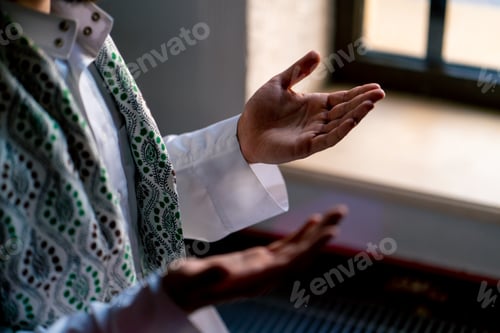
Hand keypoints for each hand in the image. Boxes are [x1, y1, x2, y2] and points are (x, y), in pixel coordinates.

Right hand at [162, 206, 346, 312]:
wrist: (181, 293)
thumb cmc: (184, 286)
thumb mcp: (190, 280)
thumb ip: (209, 276)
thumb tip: (226, 271)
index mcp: (254, 279)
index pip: (290, 262)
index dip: (310, 247)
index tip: (330, 232)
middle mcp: (265, 275)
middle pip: (301, 254)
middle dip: (322, 233)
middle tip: (341, 211)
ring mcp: (264, 268)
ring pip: (297, 249)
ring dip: (316, 232)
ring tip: (334, 214)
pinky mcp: (259, 261)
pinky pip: (286, 247)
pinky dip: (301, 234)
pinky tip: (311, 223)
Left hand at [238, 51, 384, 163]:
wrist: (244, 131)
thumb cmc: (260, 109)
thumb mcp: (279, 83)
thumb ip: (298, 70)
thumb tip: (317, 54)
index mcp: (314, 105)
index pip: (342, 99)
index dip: (358, 93)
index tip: (376, 87)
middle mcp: (318, 120)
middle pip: (345, 110)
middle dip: (363, 102)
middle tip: (380, 93)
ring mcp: (313, 134)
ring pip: (340, 124)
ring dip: (356, 115)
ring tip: (371, 104)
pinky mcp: (306, 147)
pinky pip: (327, 139)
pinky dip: (340, 131)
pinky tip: (351, 121)